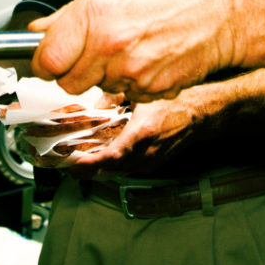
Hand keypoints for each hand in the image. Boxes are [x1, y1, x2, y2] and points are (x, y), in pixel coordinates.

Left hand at [29, 0, 240, 99]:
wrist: (223, 11)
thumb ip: (72, 11)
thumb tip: (40, 28)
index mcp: (95, 14)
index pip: (47, 59)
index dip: (46, 61)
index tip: (52, 58)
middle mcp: (109, 45)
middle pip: (67, 83)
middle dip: (75, 71)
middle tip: (94, 52)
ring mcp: (131, 71)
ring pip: (97, 90)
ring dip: (105, 77)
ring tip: (128, 50)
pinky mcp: (151, 90)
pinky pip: (125, 95)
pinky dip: (131, 84)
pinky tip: (146, 61)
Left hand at [65, 97, 197, 177]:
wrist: (199, 113)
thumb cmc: (175, 101)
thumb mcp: (141, 92)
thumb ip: (114, 98)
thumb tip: (95, 106)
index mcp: (143, 132)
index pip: (112, 157)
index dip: (90, 164)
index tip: (72, 164)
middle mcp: (147, 152)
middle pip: (110, 170)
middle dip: (85, 170)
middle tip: (65, 163)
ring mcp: (151, 161)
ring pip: (117, 171)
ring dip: (98, 169)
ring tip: (78, 160)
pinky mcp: (153, 165)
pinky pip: (127, 169)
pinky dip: (112, 165)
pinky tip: (102, 156)